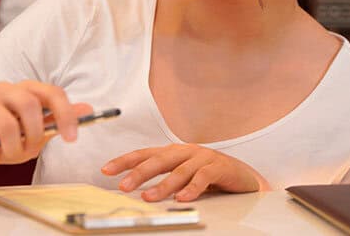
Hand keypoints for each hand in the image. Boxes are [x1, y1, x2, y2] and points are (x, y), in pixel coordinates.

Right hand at [0, 80, 91, 169]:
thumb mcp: (35, 131)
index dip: (65, 115)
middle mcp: (5, 89)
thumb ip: (57, 120)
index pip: (52, 92)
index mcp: (26, 90)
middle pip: (29, 103)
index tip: (71, 139)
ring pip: (7, 125)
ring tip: (8, 156)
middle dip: (34, 134)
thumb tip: (87, 109)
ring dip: (12, 150)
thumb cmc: (6, 137)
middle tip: (30, 150)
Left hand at [101, 144, 269, 201]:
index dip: (124, 161)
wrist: (243, 176)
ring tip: (149, 197)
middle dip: (139, 173)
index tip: (106, 169)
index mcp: (173, 152)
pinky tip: (182, 198)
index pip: (144, 154)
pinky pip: (203, 178)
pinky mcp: (219, 167)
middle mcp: (185, 151)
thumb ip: (162, 177)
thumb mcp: (181, 174)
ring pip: (179, 171)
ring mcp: (202, 157)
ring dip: (162, 185)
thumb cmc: (209, 175)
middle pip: (158, 160)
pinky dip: (192, 188)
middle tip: (124, 185)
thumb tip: (136, 189)